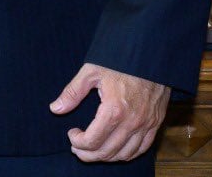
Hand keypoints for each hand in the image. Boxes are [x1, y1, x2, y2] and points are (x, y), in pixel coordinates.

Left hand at [50, 63, 170, 162]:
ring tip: (93, 150)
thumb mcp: (91, 71)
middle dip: (88, 154)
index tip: (71, 133)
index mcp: (114, 110)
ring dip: (106, 157)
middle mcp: (132, 122)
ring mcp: (146, 124)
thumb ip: (72, 93)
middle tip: (77, 148)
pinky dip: (127, 153)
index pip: (92, 141)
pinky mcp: (156, 122)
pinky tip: (115, 148)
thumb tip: (55, 108)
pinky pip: (142, 148)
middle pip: (107, 152)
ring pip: (125, 154)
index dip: (77, 142)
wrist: (150, 53)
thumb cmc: (119, 61)